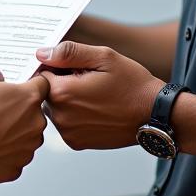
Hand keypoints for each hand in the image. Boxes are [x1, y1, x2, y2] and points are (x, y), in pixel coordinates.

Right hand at [0, 66, 48, 182]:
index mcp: (29, 98)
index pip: (43, 84)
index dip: (31, 84)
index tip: (22, 86)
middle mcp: (35, 123)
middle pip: (34, 113)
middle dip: (19, 111)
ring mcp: (28, 147)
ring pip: (26, 136)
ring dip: (14, 133)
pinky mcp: (18, 166)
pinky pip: (15, 156)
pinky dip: (6, 152)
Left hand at [36, 42, 164, 150]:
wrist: (154, 115)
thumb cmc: (132, 84)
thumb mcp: (103, 57)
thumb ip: (68, 53)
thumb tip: (41, 53)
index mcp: (62, 93)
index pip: (41, 73)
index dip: (57, 66)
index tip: (75, 67)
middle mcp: (60, 116)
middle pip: (46, 92)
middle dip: (62, 83)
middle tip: (89, 81)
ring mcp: (67, 133)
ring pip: (55, 108)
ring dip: (67, 100)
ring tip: (94, 96)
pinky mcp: (76, 143)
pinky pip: (65, 123)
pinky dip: (74, 115)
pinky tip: (95, 110)